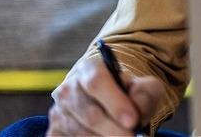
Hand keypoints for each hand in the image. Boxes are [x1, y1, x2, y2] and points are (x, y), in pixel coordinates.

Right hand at [47, 56, 165, 135]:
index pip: (97, 82)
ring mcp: (59, 111)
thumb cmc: (128, 92)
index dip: (115, 103)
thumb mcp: (144, 86)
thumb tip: (137, 113)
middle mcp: (69, 89)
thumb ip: (145, 94)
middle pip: (90, 113)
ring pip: (79, 132)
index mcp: (90, 69)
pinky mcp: (55, 131)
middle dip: (113, 130)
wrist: (110, 101)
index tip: (132, 121)